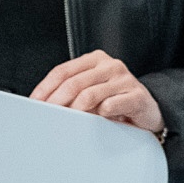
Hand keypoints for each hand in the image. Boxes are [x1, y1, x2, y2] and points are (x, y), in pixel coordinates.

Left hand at [31, 50, 164, 136]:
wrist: (148, 109)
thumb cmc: (116, 100)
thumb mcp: (92, 90)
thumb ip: (73, 91)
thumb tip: (45, 104)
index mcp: (95, 60)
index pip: (63, 70)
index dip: (46, 87)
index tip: (35, 103)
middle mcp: (110, 65)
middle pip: (74, 82)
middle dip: (56, 101)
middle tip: (47, 116)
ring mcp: (124, 79)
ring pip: (90, 94)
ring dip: (76, 111)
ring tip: (70, 122)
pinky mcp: (137, 95)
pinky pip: (111, 105)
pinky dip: (101, 114)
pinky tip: (99, 120)